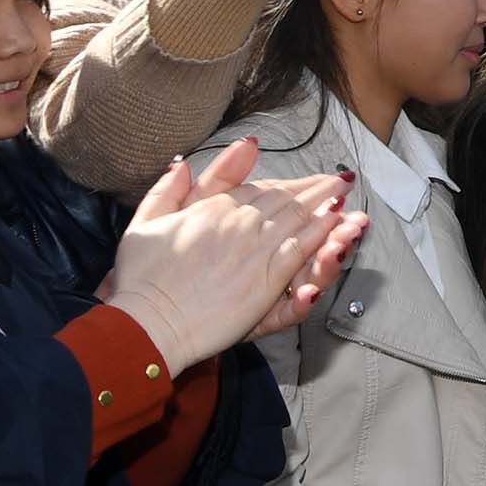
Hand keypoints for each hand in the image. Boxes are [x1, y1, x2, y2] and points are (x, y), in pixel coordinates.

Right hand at [104, 140, 365, 371]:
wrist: (149, 321)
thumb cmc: (141, 279)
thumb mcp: (144, 223)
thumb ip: (168, 191)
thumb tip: (182, 164)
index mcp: (213, 208)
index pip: (260, 190)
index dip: (285, 184)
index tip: (304, 179)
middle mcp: (239, 223)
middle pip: (285, 201)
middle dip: (314, 189)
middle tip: (338, 180)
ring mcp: (256, 250)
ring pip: (298, 220)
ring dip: (324, 205)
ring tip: (344, 194)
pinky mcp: (268, 280)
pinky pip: (301, 250)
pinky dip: (321, 234)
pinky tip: (337, 224)